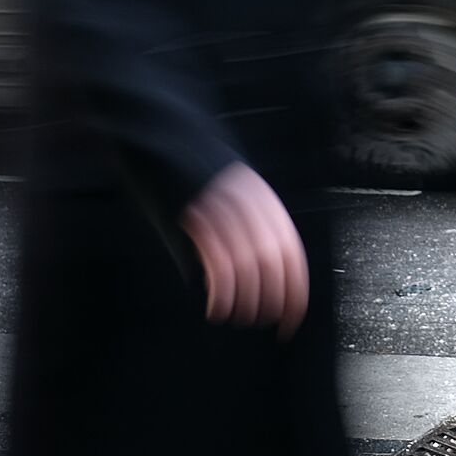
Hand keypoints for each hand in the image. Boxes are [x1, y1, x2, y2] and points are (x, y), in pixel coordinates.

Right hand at [179, 162, 309, 338]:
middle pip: (272, 261)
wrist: (160, 135)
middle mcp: (248, 201)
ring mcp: (221, 206)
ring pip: (246, 264)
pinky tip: (217, 307)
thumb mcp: (231, 196)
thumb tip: (259, 282)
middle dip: (270, 300)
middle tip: (259, 320)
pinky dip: (221, 292)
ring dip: (244, 301)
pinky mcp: (194, 213)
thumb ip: (247, 231)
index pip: (291, 254)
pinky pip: (217, 261)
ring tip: (235, 316)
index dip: (295, 292)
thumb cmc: (192, 173)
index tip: (290, 319)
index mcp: (262, 200)